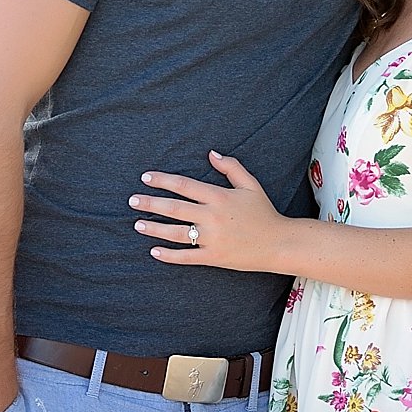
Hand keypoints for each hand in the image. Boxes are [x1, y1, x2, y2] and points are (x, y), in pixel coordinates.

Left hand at [130, 150, 289, 272]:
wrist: (279, 243)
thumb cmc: (263, 212)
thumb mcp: (250, 184)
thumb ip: (230, 167)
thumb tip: (211, 153)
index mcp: (219, 197)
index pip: (184, 186)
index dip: (163, 181)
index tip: (146, 178)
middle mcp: (212, 217)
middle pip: (175, 208)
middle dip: (150, 203)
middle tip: (132, 200)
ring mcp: (212, 239)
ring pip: (176, 233)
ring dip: (154, 228)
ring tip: (138, 224)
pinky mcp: (214, 258)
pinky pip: (187, 257)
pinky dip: (169, 256)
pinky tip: (154, 251)